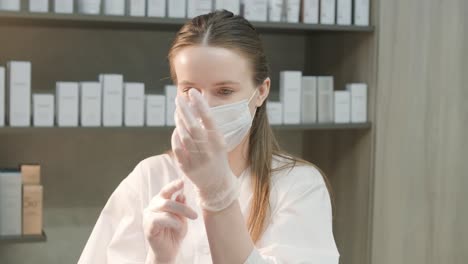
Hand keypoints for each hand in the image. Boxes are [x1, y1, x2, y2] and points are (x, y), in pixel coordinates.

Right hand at [143, 179, 197, 262]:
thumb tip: (182, 194)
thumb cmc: (175, 233)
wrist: (169, 251)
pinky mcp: (147, 226)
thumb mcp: (182, 218)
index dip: (173, 185)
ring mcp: (148, 215)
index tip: (182, 182)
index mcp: (161, 201)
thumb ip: (181, 206)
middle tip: (195, 216)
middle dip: (183, 207)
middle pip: (167, 200)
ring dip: (179, 215)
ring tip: (184, 225)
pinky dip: (172, 222)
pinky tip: (177, 226)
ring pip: (165, 207)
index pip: (166, 191)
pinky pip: (160, 219)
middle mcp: (153, 206)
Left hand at [171, 89, 239, 211]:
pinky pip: (177, 149)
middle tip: (179, 98)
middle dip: (185, 110)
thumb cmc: (216, 157)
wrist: (216, 184)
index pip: (209, 119)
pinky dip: (175, 137)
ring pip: (184, 136)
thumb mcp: (218, 141)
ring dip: (179, 122)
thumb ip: (208, 125)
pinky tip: (176, 129)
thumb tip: (196, 104)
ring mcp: (197, 160)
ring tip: (177, 111)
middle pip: (193, 126)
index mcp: (219, 142)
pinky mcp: (187, 168)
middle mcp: (209, 151)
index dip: (200, 104)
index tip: (193, 92)